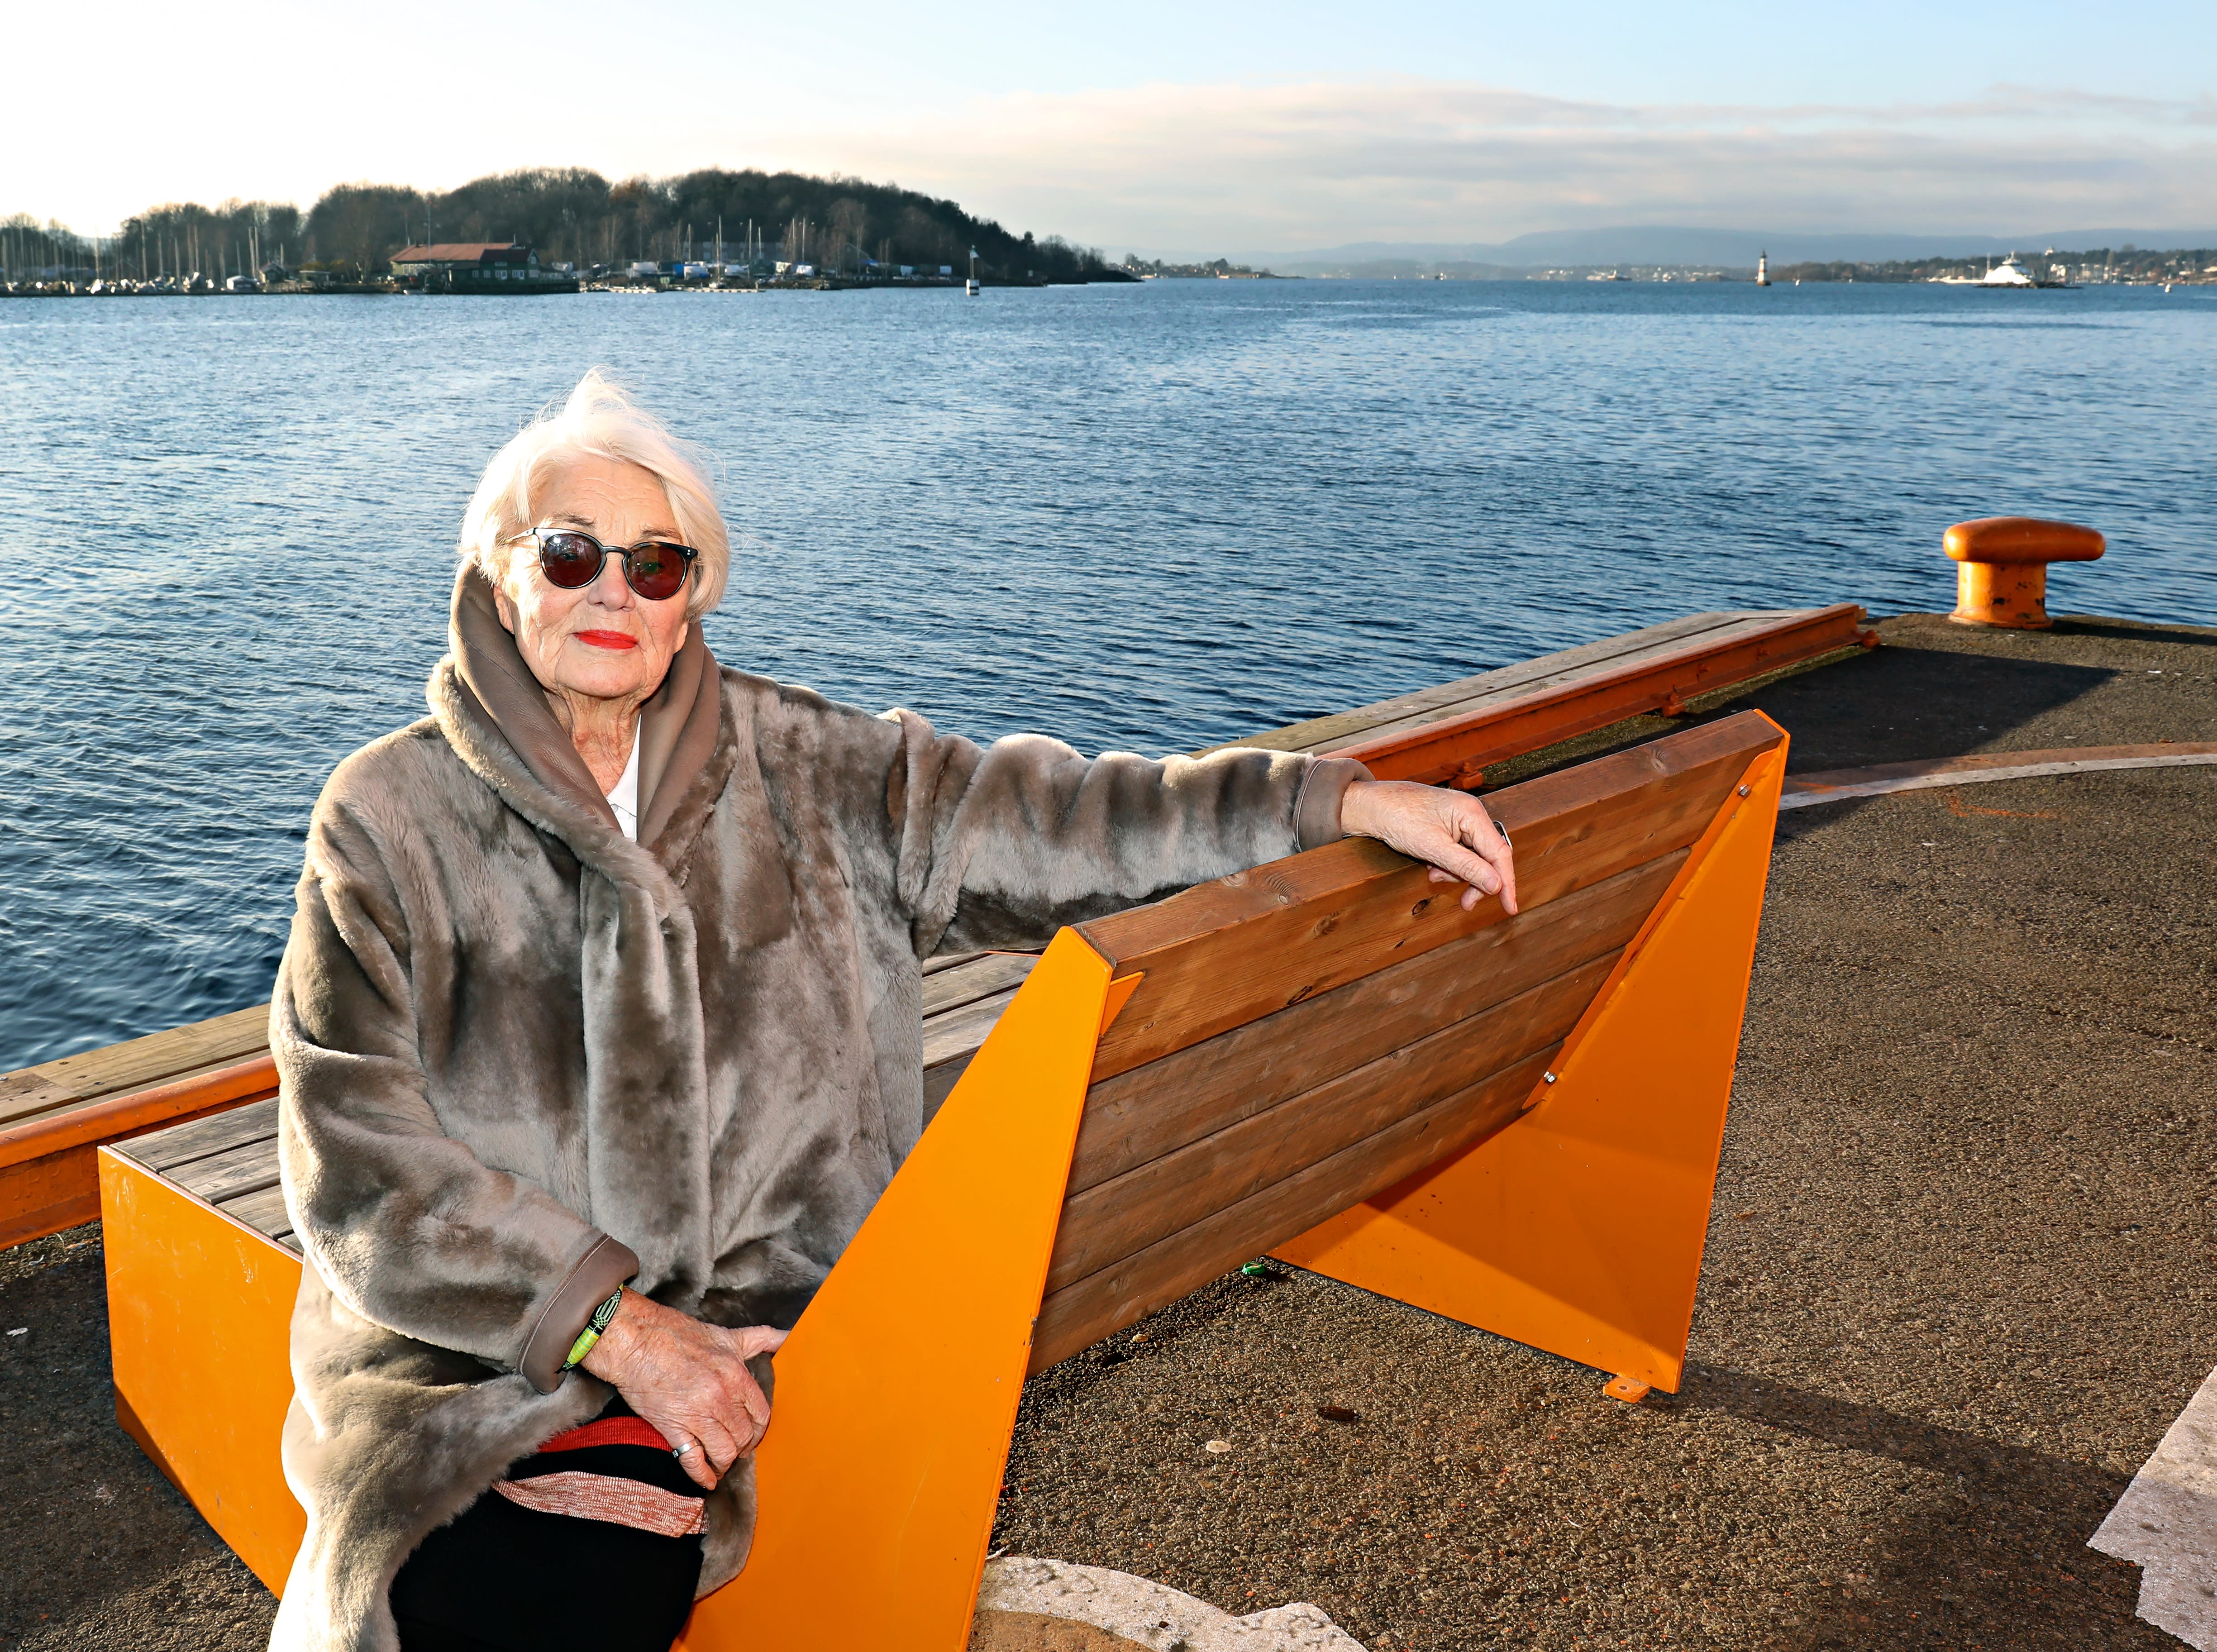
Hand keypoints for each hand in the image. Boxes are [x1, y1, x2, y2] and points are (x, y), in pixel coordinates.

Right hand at [580, 1288, 787, 1489]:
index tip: (755, 1431)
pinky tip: (708, 1480)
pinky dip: (703, 1476)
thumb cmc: (679, 1335)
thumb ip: (760, 1338)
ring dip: (726, 1461)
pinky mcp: (672, 1428)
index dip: (760, 1427)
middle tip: (739, 1448)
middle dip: (744, 1445)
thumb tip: (789, 1336)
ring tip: (723, 1461)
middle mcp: (720, 1398)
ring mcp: (696, 1415)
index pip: (761, 1413)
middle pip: (744, 1436)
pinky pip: (693, 1461)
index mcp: (735, 1375)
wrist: (637, 1340)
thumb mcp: (727, 1334)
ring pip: (724, 1452)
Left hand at [1339, 779, 1518, 914]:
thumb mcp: (1433, 848)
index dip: (1506, 882)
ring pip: (1471, 858)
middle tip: (1465, 904)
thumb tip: (1496, 885)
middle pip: (1488, 857)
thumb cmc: (1397, 818)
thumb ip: (1466, 867)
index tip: (1509, 908)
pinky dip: (1446, 865)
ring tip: (1432, 874)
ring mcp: (1458, 820)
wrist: (1368, 806)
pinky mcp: (1447, 827)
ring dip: (1455, 873)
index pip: (1500, 853)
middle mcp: (1470, 814)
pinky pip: (1457, 853)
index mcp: (1471, 813)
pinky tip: (1429, 867)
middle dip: (1474, 881)